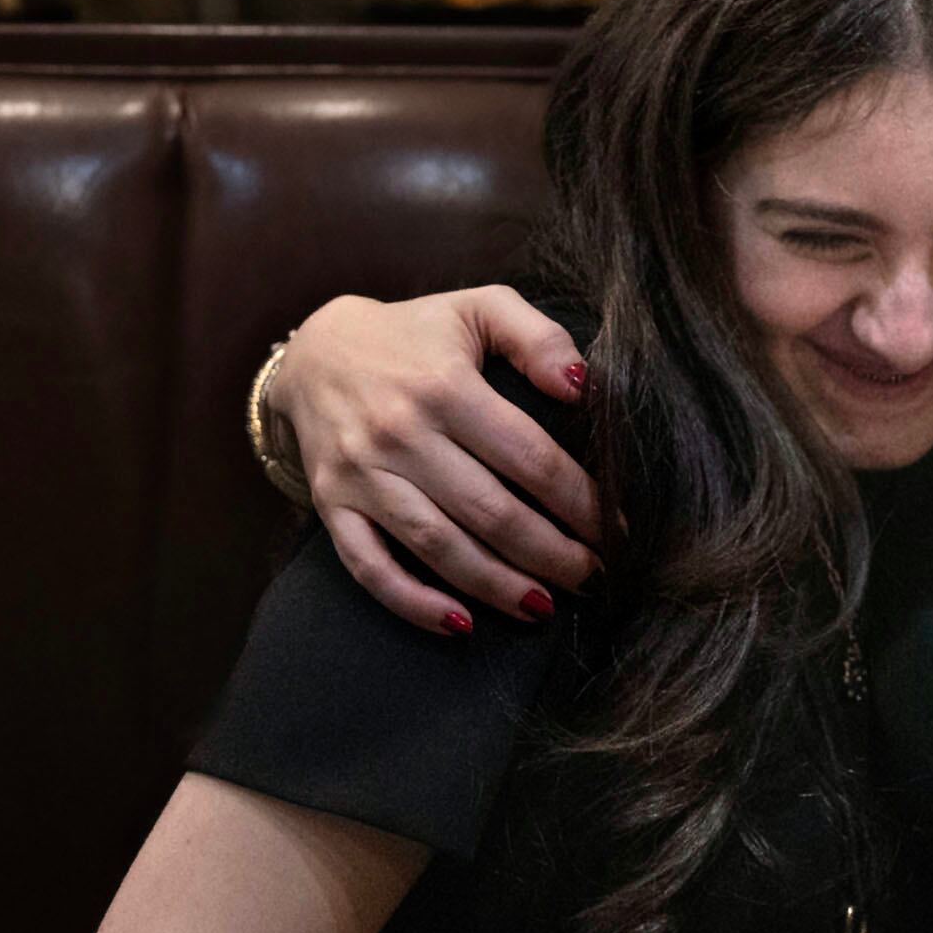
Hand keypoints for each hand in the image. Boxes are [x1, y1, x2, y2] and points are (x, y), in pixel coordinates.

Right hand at [271, 286, 603, 632]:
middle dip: (552, 553)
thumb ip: (537, 336)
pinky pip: (369, 567)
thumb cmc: (416, 333)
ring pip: (438, 546)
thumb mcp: (479, 308)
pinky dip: (413, 603)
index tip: (616, 528)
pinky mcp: (332, 505)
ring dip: (497, 586)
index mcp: (445, 385)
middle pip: (491, 511)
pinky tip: (460, 625)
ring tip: (544, 606)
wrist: (316, 352)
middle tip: (593, 575)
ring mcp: (362, 474)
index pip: (529, 456)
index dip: (580, 500)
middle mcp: (400, 432)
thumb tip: (582, 386)